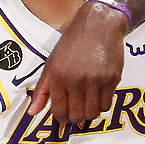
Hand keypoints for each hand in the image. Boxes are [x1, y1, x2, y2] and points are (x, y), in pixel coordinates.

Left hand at [29, 1, 126, 123]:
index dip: (61, 119)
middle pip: (77, 116)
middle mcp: (76, 80)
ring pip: (93, 113)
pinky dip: (102, 104)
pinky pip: (107, 104)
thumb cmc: (73, 42)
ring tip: (87, 103)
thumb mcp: (52, 63)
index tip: (64, 117)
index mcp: (58, 76)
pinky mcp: (112, 79)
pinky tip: (98, 95)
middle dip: (76, 118)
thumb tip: (33, 112)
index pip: (59, 112)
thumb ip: (42, 90)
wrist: (99, 24)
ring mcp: (96, 80)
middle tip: (76, 113)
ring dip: (89, 113)